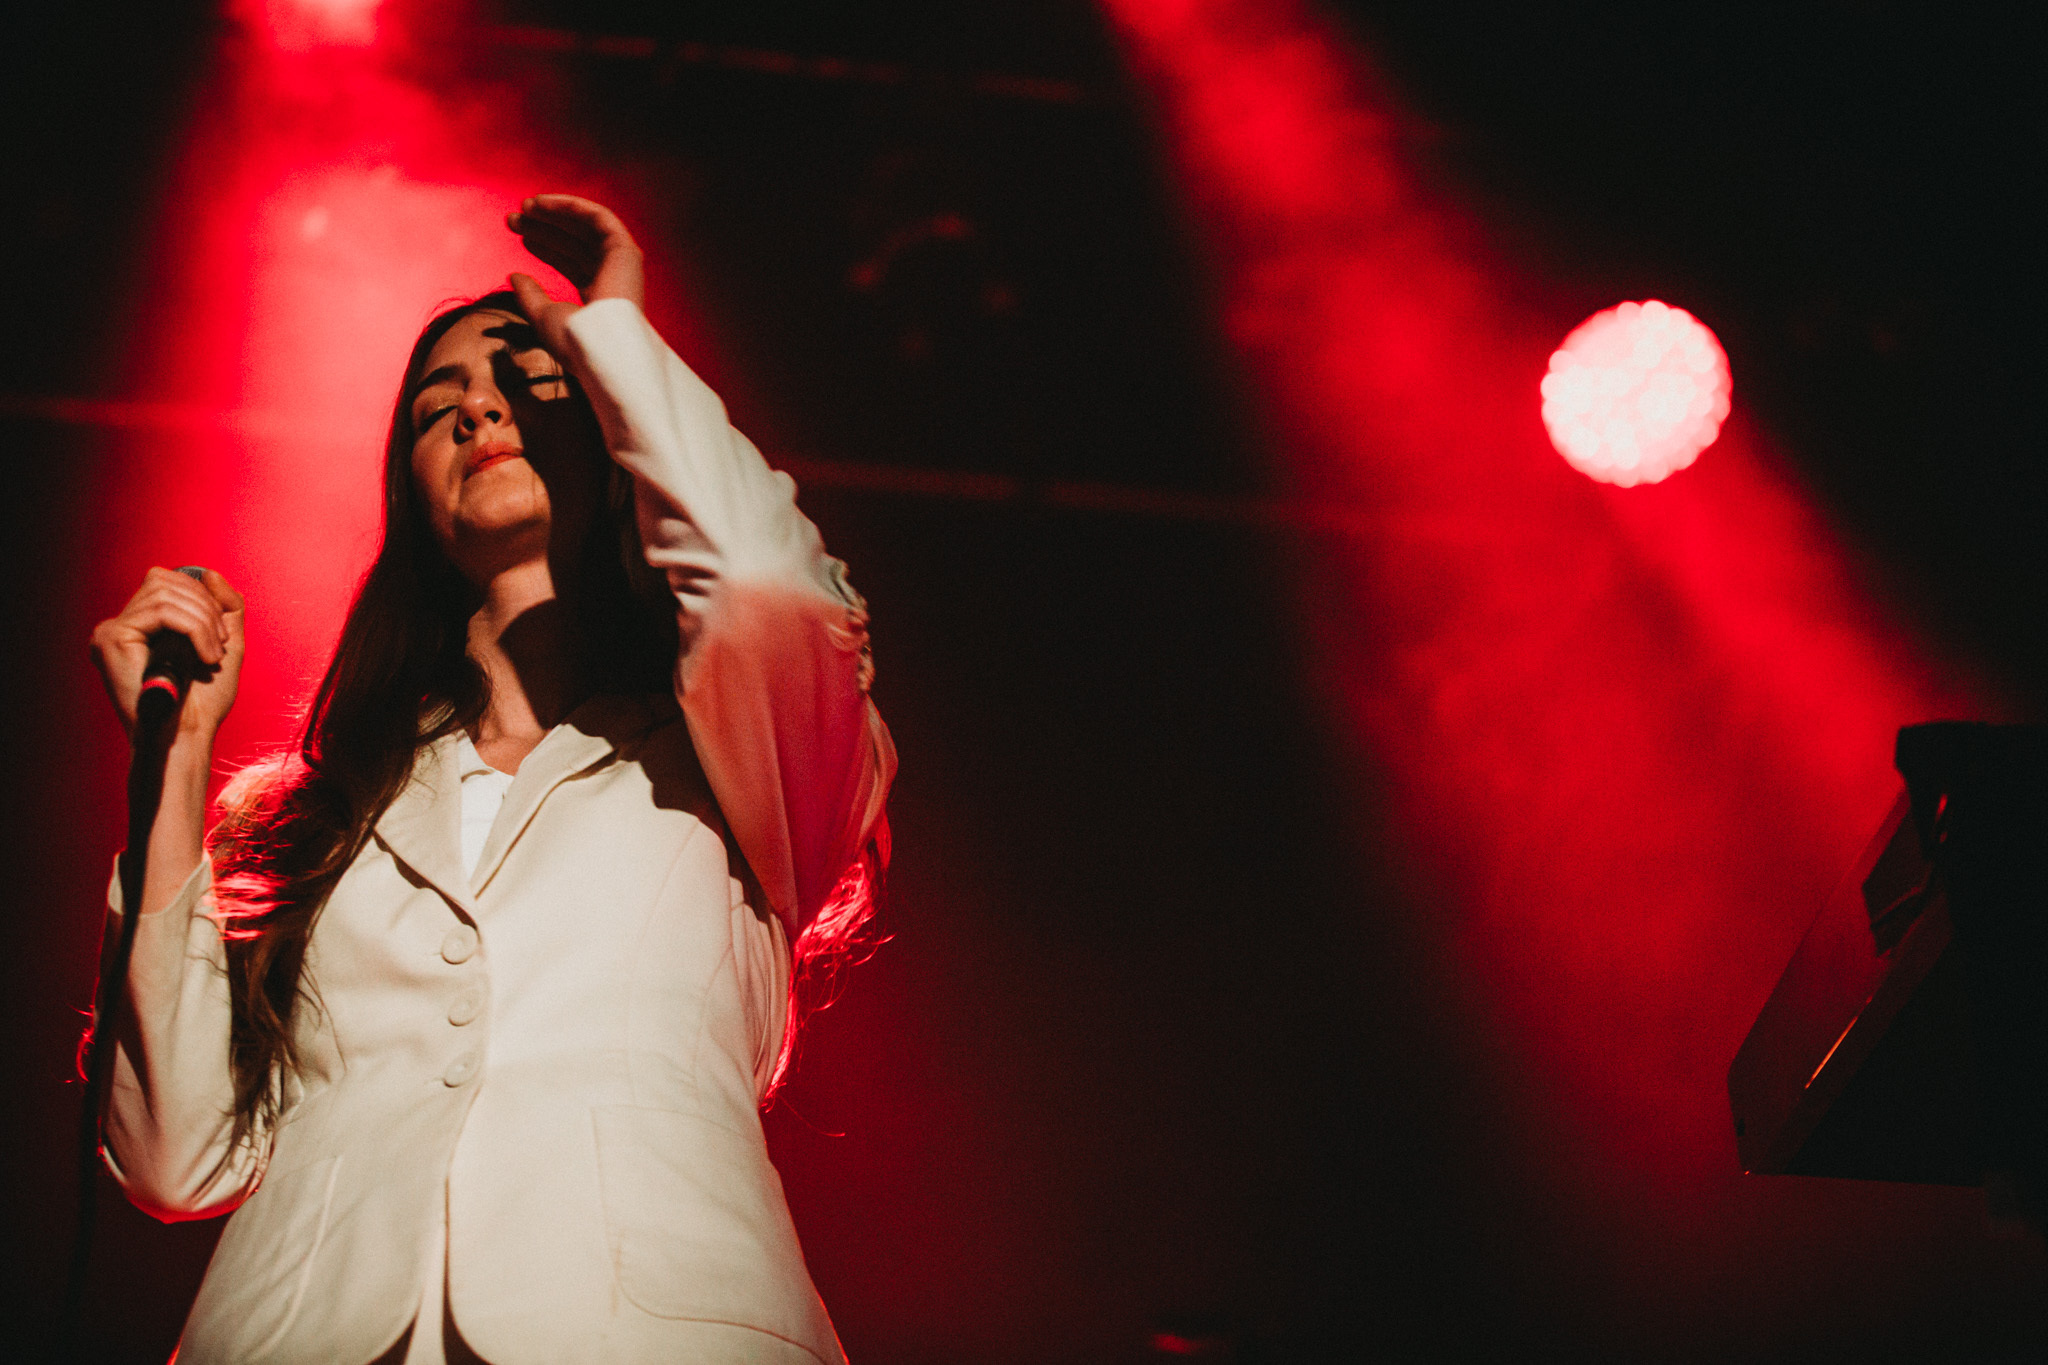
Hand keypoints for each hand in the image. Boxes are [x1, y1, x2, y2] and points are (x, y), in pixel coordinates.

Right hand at [90, 567, 244, 741]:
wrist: (188, 737)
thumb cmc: (204, 702)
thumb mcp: (226, 645)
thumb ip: (224, 607)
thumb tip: (207, 572)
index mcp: (140, 627)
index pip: (167, 583)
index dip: (202, 597)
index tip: (222, 635)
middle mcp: (119, 626)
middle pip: (164, 581)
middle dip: (204, 606)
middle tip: (222, 645)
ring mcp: (110, 631)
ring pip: (165, 594)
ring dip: (203, 621)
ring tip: (214, 655)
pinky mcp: (111, 638)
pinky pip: (161, 611)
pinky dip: (195, 629)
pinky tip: (205, 657)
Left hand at [506, 194, 645, 357]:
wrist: (598, 346)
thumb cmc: (573, 340)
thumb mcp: (543, 316)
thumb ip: (530, 296)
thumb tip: (515, 276)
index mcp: (597, 297)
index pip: (571, 263)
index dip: (546, 247)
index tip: (519, 235)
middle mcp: (612, 278)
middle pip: (576, 243)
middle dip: (545, 227)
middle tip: (513, 219)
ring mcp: (621, 264)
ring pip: (586, 227)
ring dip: (555, 213)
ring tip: (524, 206)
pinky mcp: (625, 250)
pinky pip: (598, 217)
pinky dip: (571, 206)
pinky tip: (543, 203)